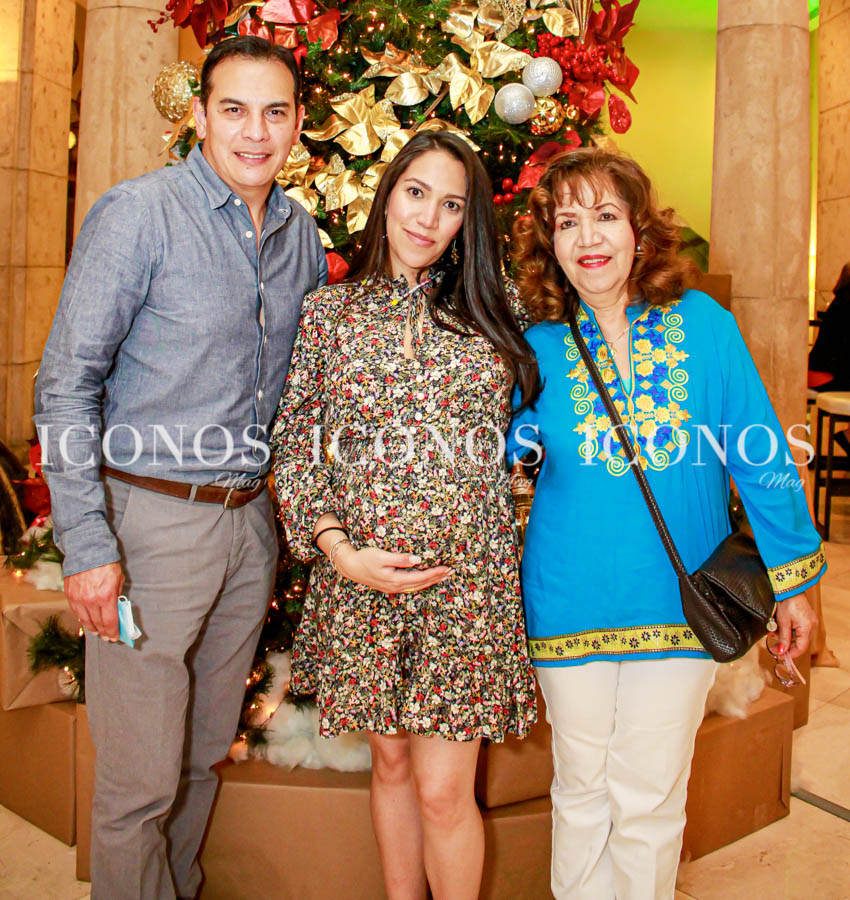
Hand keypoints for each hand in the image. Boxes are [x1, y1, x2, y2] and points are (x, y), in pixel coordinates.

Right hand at [64, 562, 124, 640]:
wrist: (86, 550)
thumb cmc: (106, 563)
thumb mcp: (118, 579)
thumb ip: (117, 595)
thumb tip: (116, 607)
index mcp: (106, 597)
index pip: (110, 621)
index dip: (113, 632)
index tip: (115, 637)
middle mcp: (91, 601)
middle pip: (98, 623)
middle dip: (104, 632)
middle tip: (108, 637)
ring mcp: (79, 599)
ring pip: (85, 620)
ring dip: (92, 628)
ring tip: (98, 632)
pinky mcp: (70, 595)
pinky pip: (76, 612)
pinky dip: (82, 619)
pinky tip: (87, 621)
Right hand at [334, 545, 452, 594]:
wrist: (350, 566)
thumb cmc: (365, 558)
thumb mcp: (382, 556)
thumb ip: (400, 559)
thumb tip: (418, 560)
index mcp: (395, 579)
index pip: (421, 577)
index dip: (435, 573)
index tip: (447, 567)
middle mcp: (396, 586)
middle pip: (422, 584)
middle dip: (437, 578)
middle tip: (451, 572)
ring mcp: (393, 588)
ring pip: (417, 586)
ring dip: (431, 581)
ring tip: (443, 576)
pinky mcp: (390, 586)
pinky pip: (411, 586)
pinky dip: (422, 583)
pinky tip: (426, 580)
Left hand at [775, 591, 817, 659]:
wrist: (789, 587)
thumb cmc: (786, 602)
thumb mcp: (783, 621)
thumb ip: (783, 637)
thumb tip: (781, 651)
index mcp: (807, 628)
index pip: (801, 648)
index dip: (791, 654)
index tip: (781, 656)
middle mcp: (811, 625)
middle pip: (799, 642)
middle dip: (785, 643)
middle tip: (774, 645)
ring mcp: (809, 621)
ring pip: (796, 635)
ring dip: (784, 635)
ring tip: (772, 631)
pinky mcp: (805, 617)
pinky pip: (797, 628)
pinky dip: (787, 629)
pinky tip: (778, 626)